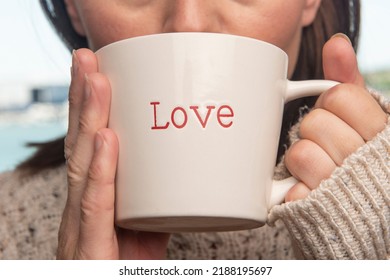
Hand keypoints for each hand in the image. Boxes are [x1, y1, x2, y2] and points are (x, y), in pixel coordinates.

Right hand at [58, 49, 169, 258]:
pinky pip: (97, 206)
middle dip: (84, 99)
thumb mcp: (148, 223)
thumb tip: (188, 168)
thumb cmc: (131, 264)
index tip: (98, 69)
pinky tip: (106, 140)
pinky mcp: (91, 249)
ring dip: (90, 120)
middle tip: (88, 58)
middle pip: (81, 145)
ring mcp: (82, 226)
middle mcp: (83, 205)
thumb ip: (162, 195)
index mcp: (95, 195)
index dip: (90, 107)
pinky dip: (101, 171)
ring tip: (96, 82)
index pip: (88, 144)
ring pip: (82, 166)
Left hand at [284, 34, 386, 201]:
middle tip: (324, 146)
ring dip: (300, 161)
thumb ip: (349, 83)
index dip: (329, 104)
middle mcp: (368, 164)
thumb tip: (336, 44)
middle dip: (312, 131)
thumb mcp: (361, 121)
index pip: (341, 95)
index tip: (334, 117)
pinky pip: (291, 190)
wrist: (353, 220)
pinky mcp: (318, 215)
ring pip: (300, 153)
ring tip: (314, 171)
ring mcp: (345, 192)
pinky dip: (293, 189)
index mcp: (382, 136)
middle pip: (315, 121)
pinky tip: (307, 192)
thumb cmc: (355, 163)